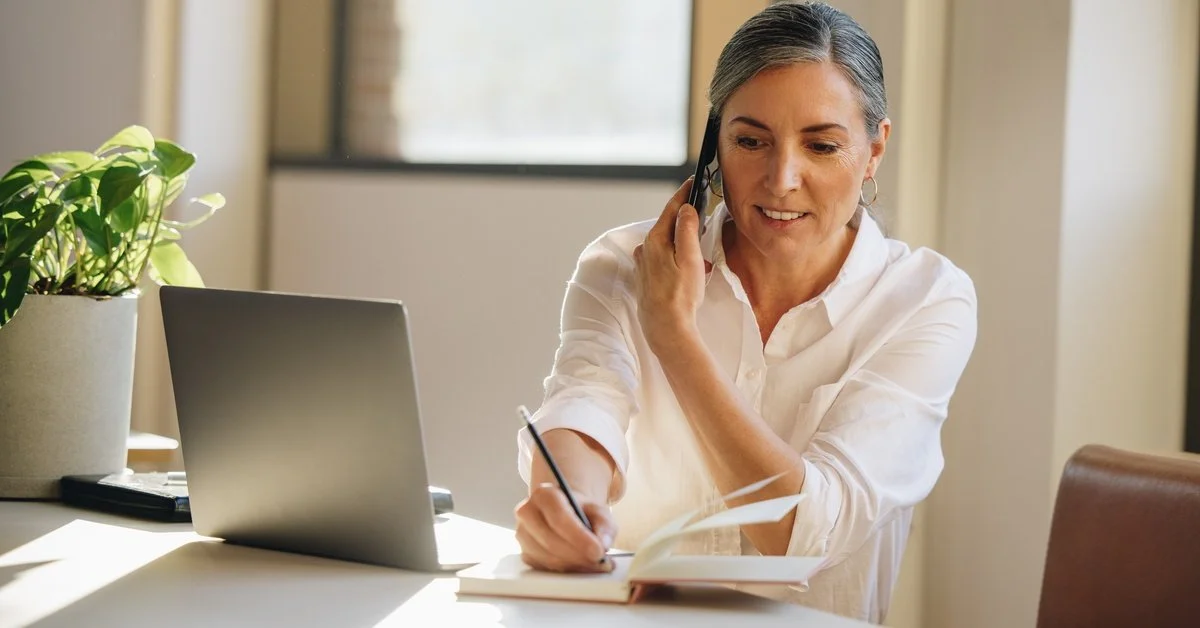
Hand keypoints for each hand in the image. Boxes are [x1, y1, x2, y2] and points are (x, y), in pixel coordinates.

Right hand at [514, 483, 617, 572]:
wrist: (568, 513)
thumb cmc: (581, 510)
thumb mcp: (598, 510)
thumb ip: (604, 524)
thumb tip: (602, 544)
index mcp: (544, 495)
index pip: (558, 518)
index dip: (579, 537)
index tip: (598, 551)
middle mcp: (528, 513)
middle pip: (551, 541)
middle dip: (578, 555)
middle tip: (600, 562)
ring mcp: (523, 535)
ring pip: (548, 558)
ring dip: (574, 565)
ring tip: (594, 565)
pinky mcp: (526, 553)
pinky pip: (545, 568)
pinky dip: (566, 571)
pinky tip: (580, 566)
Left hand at [633, 177, 709, 352]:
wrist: (666, 328)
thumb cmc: (680, 296)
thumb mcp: (690, 258)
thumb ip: (687, 230)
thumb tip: (685, 209)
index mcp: (655, 240)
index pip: (671, 209)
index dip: (683, 194)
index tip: (692, 182)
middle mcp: (645, 249)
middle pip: (667, 225)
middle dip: (686, 220)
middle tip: (703, 215)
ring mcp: (644, 264)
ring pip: (666, 243)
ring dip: (683, 242)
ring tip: (702, 251)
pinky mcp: (646, 277)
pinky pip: (663, 258)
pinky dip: (678, 257)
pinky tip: (690, 270)